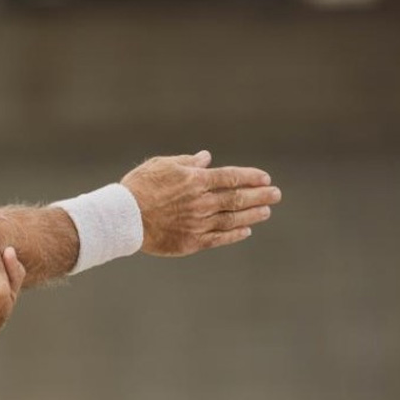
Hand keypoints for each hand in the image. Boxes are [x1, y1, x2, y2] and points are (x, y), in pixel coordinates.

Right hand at [120, 150, 281, 255]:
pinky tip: (245, 230)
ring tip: (266, 211)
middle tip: (276, 195)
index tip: (266, 178)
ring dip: (252, 214)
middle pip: (238, 198)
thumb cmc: (139, 187)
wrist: (123, 218)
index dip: (251, 177)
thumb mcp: (161, 165)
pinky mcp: (191, 241)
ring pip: (233, 218)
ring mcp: (198, 223)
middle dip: (260, 195)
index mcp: (195, 180)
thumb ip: (187, 162)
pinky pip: (219, 238)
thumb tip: (206, 157)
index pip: (231, 177)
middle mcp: (202, 202)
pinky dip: (234, 234)